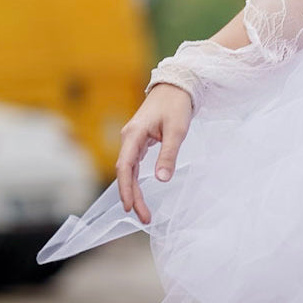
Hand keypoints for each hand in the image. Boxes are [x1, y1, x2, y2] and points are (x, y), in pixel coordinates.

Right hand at [116, 83, 192, 224]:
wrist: (177, 85)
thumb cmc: (177, 105)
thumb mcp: (177, 130)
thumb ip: (168, 154)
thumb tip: (161, 179)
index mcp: (133, 135)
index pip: (124, 167)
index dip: (125, 189)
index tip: (130, 208)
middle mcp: (129, 138)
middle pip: (125, 173)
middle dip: (132, 196)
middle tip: (143, 218)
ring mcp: (133, 139)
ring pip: (129, 170)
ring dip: (134, 190)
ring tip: (143, 211)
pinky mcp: (140, 140)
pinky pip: (134, 164)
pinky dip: (136, 179)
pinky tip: (140, 191)